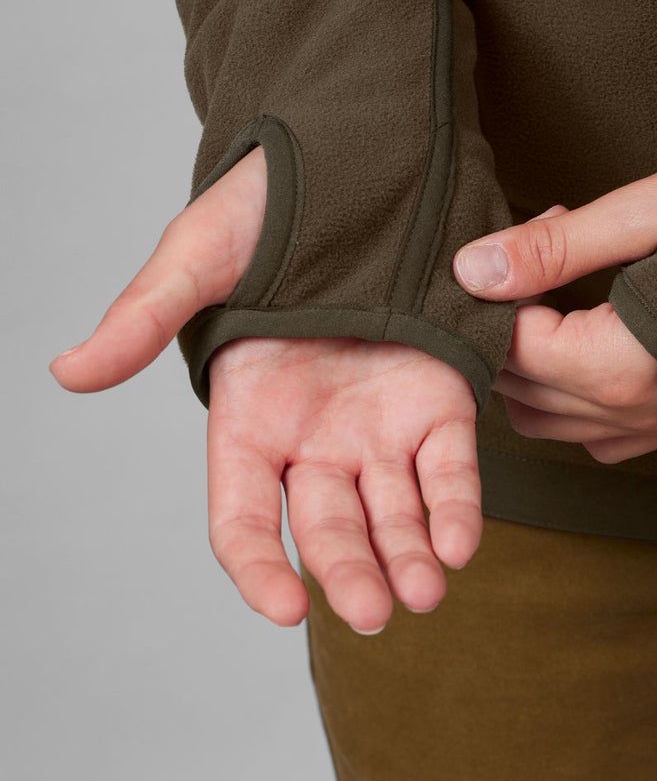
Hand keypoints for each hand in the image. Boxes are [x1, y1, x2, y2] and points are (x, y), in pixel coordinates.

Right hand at [48, 147, 480, 633]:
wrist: (355, 166)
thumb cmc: (265, 209)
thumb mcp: (197, 259)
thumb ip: (146, 319)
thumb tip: (68, 374)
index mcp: (249, 418)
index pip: (244, 517)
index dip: (259, 567)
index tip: (288, 608)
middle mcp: (315, 436)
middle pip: (327, 526)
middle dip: (350, 573)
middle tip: (378, 613)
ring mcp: (379, 422)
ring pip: (392, 510)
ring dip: (409, 556)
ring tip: (428, 592)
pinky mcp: (440, 399)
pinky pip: (449, 465)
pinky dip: (456, 505)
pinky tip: (463, 543)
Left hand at [453, 145, 656, 461]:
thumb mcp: (653, 213)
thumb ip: (557, 249)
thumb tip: (470, 269)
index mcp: (630, 362)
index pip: (514, 348)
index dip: (503, 288)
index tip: (539, 226)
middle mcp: (644, 410)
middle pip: (522, 390)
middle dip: (510, 322)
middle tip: (547, 244)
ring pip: (550, 422)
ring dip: (534, 362)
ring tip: (562, 287)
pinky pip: (598, 435)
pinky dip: (570, 395)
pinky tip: (591, 334)